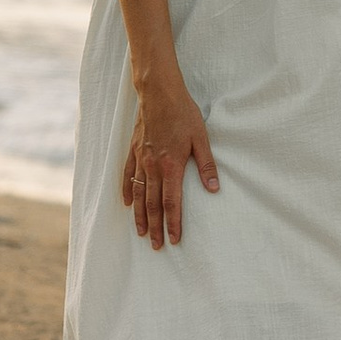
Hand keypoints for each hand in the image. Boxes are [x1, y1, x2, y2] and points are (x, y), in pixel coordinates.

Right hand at [123, 78, 218, 247]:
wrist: (159, 93)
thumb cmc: (183, 113)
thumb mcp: (201, 137)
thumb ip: (206, 164)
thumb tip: (214, 188)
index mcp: (171, 165)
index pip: (171, 202)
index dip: (173, 223)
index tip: (174, 240)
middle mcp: (153, 166)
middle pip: (152, 204)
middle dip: (156, 227)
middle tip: (157, 246)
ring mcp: (140, 159)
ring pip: (137, 194)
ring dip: (140, 216)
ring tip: (142, 233)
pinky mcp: (133, 151)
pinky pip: (127, 176)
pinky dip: (126, 192)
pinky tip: (127, 204)